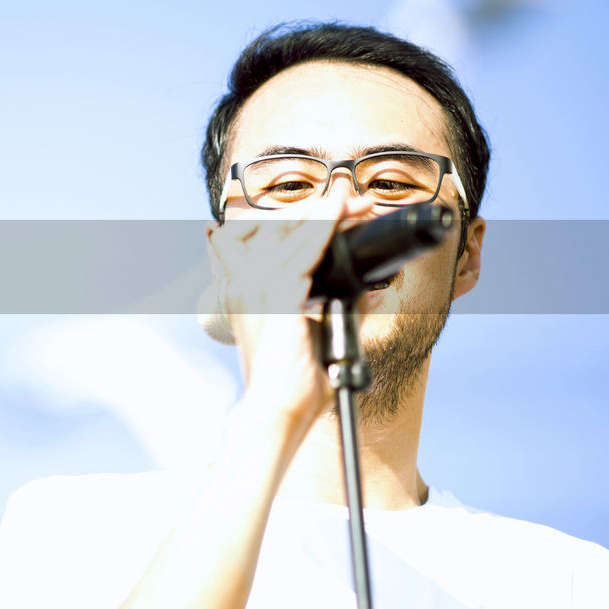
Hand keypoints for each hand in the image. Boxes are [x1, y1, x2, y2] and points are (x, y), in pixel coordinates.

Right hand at [205, 188, 372, 438]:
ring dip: (328, 212)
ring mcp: (257, 287)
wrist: (276, 408)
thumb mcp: (309, 334)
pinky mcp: (279, 295)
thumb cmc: (291, 382)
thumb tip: (364, 287)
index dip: (298, 220)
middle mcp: (244, 283)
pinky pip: (307, 250)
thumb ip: (329, 306)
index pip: (263, 239)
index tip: (334, 212)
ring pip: (295, 232)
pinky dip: (327, 228)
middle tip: (351, 200)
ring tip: (355, 200)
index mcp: (244, 292)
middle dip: (317, 209)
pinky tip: (342, 213)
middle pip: (278, 227)